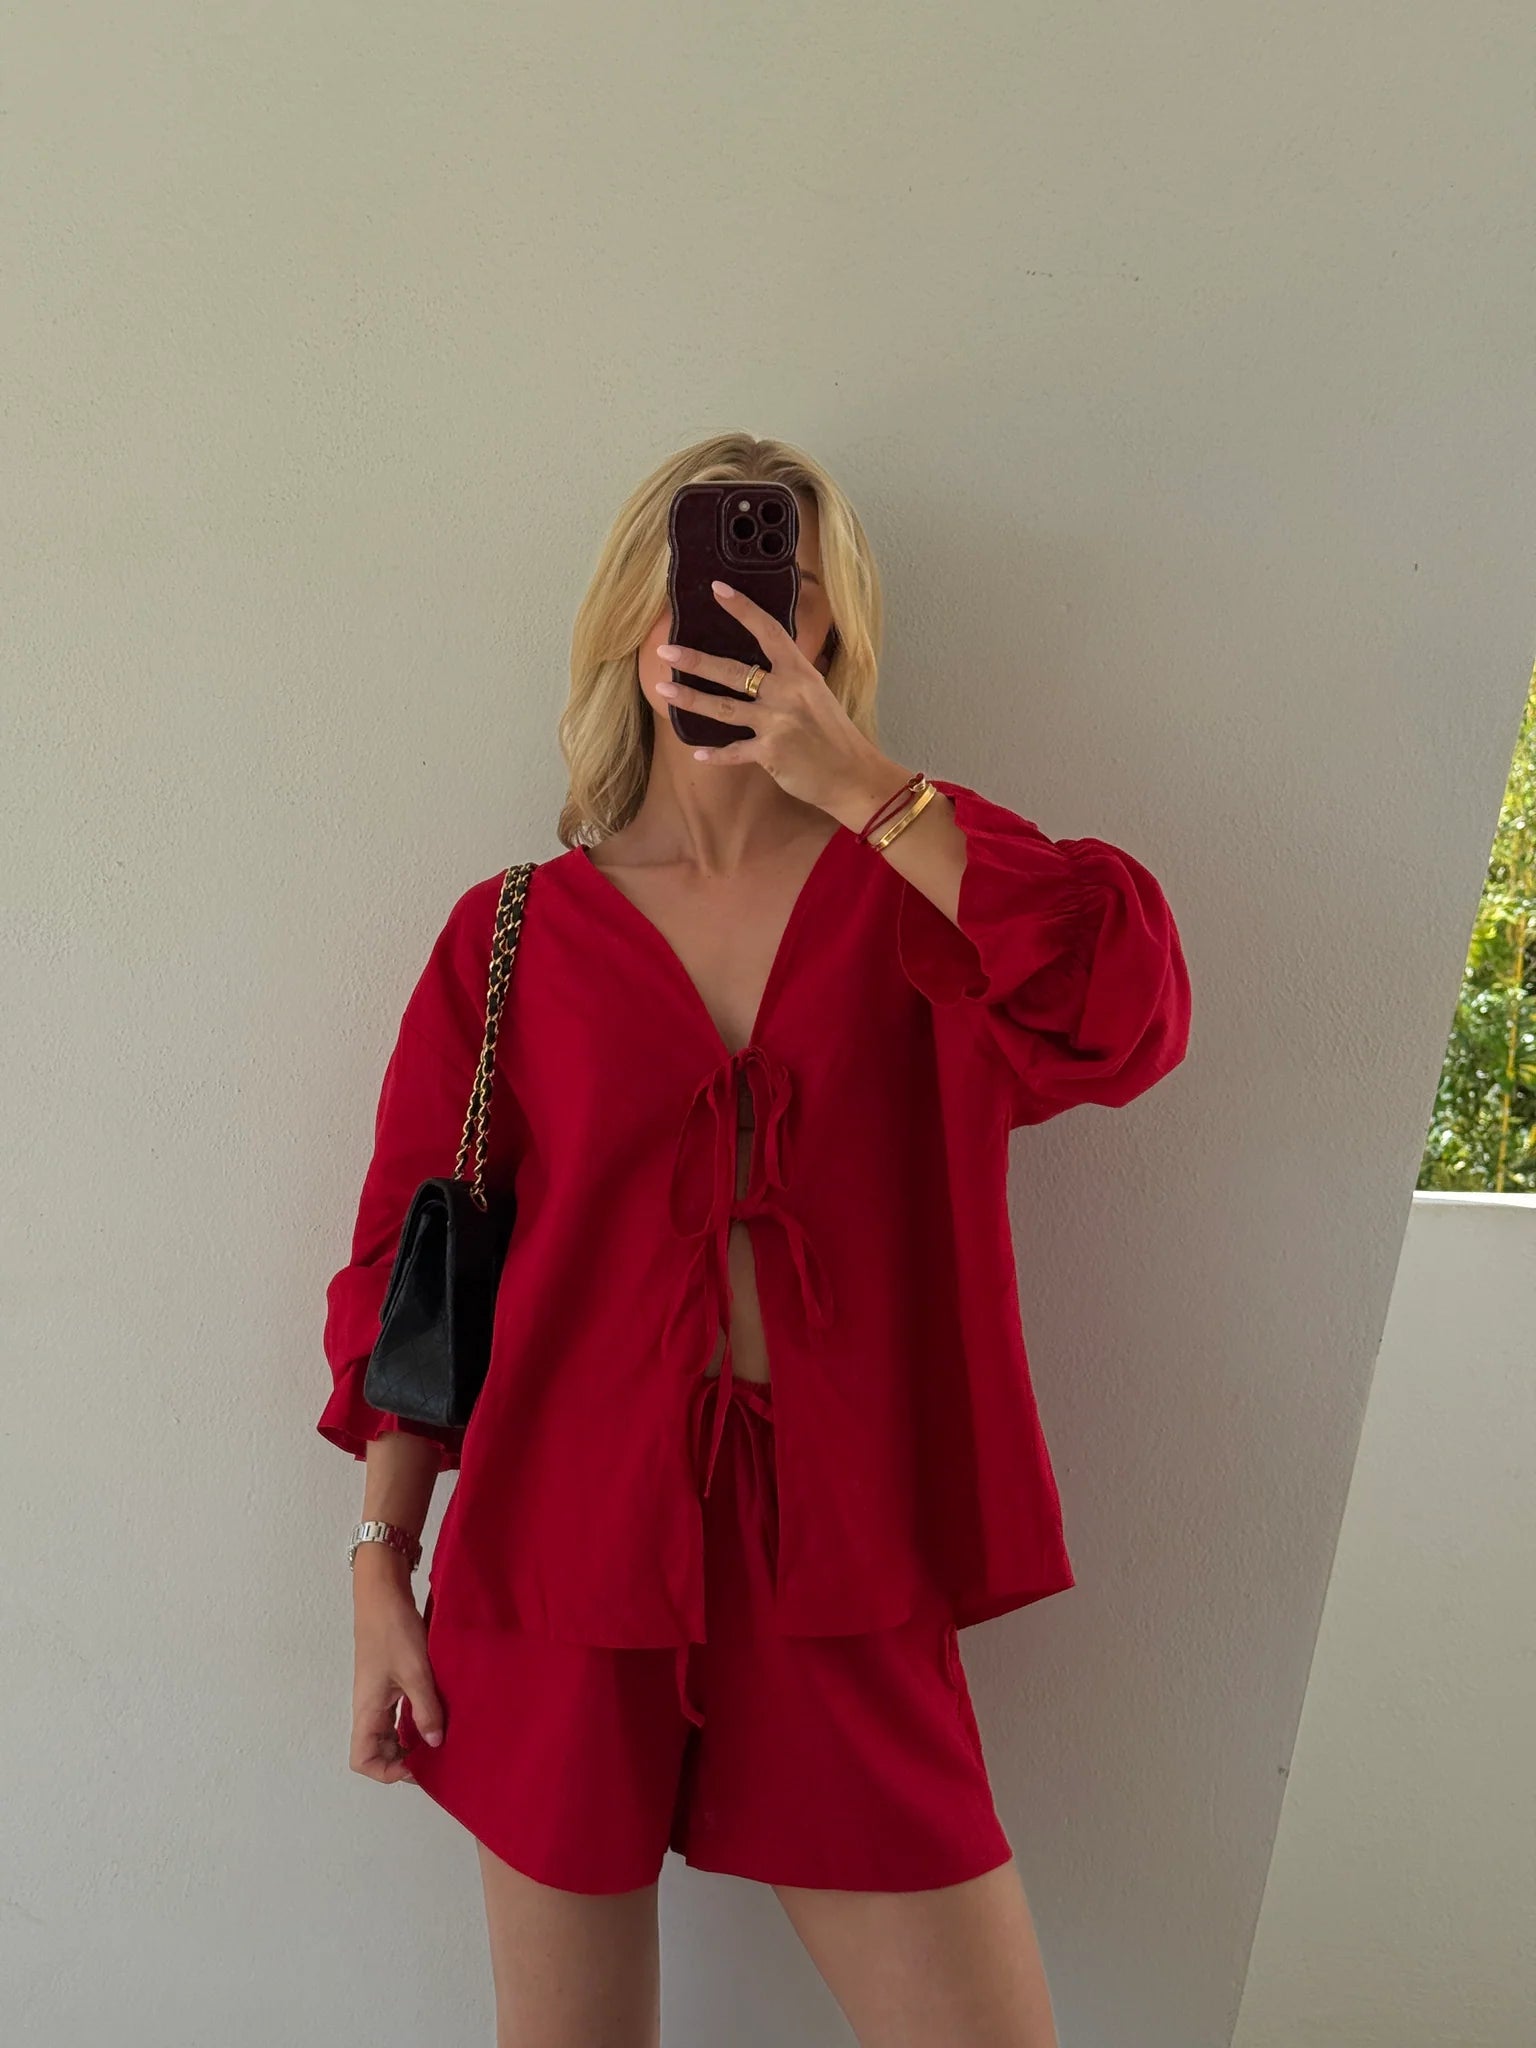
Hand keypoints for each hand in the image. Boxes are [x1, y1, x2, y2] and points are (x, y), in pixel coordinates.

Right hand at [349, 1575, 442, 1784]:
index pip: (363, 1760)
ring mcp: (377, 1694)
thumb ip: (426, 1709)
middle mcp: (368, 1707)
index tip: (417, 1764)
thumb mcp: (416, 1672)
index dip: (386, 1771)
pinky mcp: (388, 1680)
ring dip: (409, 1739)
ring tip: (438, 1737)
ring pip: (388, 1731)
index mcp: (367, 1710)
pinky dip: (412, 1719)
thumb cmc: (393, 1631)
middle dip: (402, 1759)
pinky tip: (435, 1712)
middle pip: (376, 1749)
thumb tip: (434, 1744)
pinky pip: (396, 1712)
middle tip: (434, 1755)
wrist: (383, 1593)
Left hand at [654, 580, 910, 828]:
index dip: (742, 609)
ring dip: (690, 699)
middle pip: (733, 671)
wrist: (853, 774)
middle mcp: (786, 693)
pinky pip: (734, 752)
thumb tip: (766, 664)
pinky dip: (716, 754)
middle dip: (696, 660)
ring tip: (662, 688)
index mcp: (800, 672)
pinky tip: (697, 752)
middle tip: (664, 650)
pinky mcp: (770, 754)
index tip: (717, 589)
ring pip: (723, 709)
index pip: (768, 631)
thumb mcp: (818, 694)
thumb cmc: (835, 734)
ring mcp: (777, 723)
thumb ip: (791, 678)